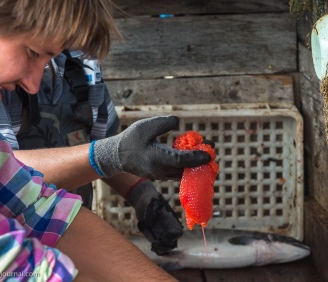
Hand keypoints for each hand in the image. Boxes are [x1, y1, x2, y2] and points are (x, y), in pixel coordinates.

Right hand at [91, 116, 211, 179]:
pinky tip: (192, 157)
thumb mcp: (145, 126)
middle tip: (211, 149)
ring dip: (194, 164)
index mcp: (157, 158)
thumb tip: (178, 121)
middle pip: (185, 169)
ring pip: (182, 173)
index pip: (181, 161)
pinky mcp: (159, 175)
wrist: (116, 156)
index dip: (197, 157)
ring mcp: (160, 175)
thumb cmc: (131, 139)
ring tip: (205, 152)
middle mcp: (160, 170)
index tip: (209, 153)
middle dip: (200, 161)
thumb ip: (162, 123)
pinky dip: (186, 167)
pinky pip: (176, 173)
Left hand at [126, 179, 182, 254]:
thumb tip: (150, 223)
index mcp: (171, 220)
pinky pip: (159, 247)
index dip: (171, 237)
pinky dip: (157, 249)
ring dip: (160, 249)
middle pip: (172, 244)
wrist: (145, 201)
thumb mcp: (151, 202)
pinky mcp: (156, 236)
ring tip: (153, 246)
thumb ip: (151, 211)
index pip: (177, 233)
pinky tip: (152, 246)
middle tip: (155, 244)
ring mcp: (163, 233)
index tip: (162, 235)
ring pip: (166, 247)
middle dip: (164, 246)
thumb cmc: (150, 200)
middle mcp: (169, 228)